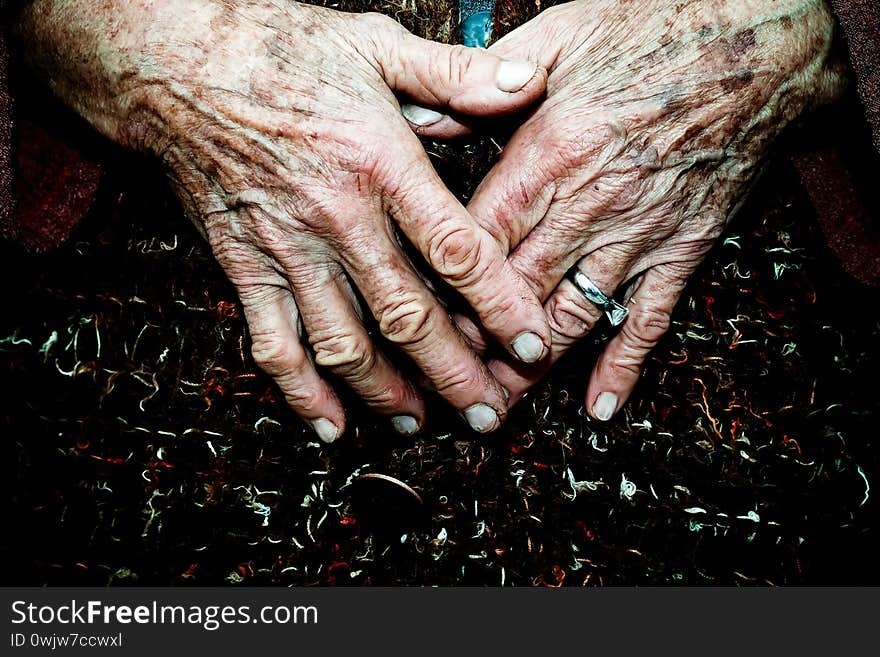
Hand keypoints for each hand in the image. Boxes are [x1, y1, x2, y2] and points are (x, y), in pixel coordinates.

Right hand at [18, 0, 553, 439]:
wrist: (171, 65)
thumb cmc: (275, 48)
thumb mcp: (374, 43)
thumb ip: (455, 72)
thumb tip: (529, 84)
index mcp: (381, 164)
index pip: (456, 251)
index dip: (501, 305)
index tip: (532, 346)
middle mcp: (338, 219)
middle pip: (408, 316)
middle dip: (455, 374)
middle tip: (490, 413)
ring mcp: (287, 251)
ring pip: (346, 344)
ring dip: (388, 394)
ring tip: (422, 425)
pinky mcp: (244, 269)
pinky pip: (272, 345)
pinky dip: (301, 393)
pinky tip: (330, 427)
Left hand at [414, 0, 844, 419]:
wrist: (760, 43)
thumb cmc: (655, 29)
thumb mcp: (559, 35)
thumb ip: (483, 82)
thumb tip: (417, 113)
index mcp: (551, 152)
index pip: (480, 235)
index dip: (444, 281)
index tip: (415, 312)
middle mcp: (590, 203)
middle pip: (516, 288)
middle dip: (475, 338)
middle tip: (442, 377)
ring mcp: (640, 233)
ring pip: (572, 315)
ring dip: (531, 364)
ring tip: (497, 402)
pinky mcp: (683, 249)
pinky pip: (649, 320)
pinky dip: (623, 368)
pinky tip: (599, 406)